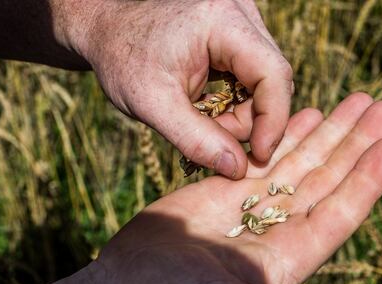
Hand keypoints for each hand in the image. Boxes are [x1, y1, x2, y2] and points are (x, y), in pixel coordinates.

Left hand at [76, 0, 292, 178]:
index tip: (258, 155)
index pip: (273, 73)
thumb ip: (195, 139)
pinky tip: (209, 105)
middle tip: (214, 140)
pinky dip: (238, 101)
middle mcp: (241, 13)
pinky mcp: (241, 33)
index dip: (273, 119)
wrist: (107, 31)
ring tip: (202, 119)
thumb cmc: (123, 59)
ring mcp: (244, 21)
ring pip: (267, 82)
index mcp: (222, 21)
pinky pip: (256, 77)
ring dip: (243, 113)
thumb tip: (238, 169)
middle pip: (273, 80)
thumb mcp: (152, 105)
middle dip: (251, 120)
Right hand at [89, 94, 381, 283]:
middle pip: (328, 181)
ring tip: (360, 100)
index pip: (339, 214)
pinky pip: (264, 159)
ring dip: (330, 133)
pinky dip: (287, 135)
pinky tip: (310, 113)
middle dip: (357, 144)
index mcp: (289, 259)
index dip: (367, 181)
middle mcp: (278, 233)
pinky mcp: (222, 194)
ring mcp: (251, 211)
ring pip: (300, 164)